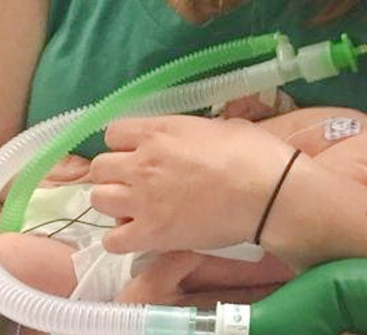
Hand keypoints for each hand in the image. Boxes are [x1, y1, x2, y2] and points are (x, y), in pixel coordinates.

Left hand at [89, 115, 295, 254]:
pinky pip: (112, 240)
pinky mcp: (151, 234)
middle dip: (115, 174)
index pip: (112, 132)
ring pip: (98, 200)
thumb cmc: (252, 152)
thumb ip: (188, 132)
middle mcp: (142, 163)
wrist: (268, 193)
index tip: (138, 152)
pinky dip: (121, 238)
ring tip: (136, 207)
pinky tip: (139, 233)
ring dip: (114, 203)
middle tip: (138, 181)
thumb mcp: (218, 126)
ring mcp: (143, 200)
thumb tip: (186, 140)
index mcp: (158, 131)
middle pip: (99, 168)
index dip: (124, 143)